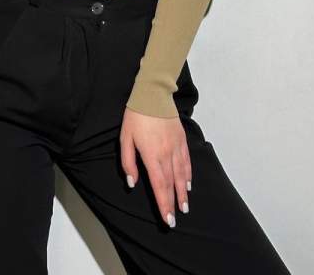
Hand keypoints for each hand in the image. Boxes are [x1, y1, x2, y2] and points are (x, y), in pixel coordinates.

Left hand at [120, 107, 190, 227]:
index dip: (163, 204)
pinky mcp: (181, 139)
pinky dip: (188, 174)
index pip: (159, 185)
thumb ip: (128, 162)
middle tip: (176, 219)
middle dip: (173, 203)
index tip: (167, 219)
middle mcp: (166, 153)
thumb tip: (132, 182)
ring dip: (183, 192)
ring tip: (185, 206)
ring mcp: (176, 146)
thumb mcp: (125, 138)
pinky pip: (186, 160)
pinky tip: (188, 183)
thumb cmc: (136, 116)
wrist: (153, 94)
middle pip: (171, 183)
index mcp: (151, 155)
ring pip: (181, 174)